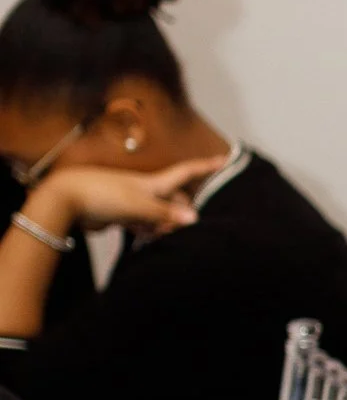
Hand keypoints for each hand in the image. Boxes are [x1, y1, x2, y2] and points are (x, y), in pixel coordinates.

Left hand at [27, 155, 224, 241]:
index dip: (205, 167)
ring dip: (165, 226)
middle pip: (175, 200)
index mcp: (154, 183)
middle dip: (184, 211)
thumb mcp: (140, 205)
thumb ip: (166, 214)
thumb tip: (194, 219)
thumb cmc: (104, 194)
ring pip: (160, 215)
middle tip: (190, 228)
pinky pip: (143, 224)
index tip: (224, 159)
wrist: (68, 198)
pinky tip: (147, 240)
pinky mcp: (121, 215)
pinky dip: (148, 232)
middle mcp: (146, 190)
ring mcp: (133, 202)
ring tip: (166, 237)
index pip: (186, 172)